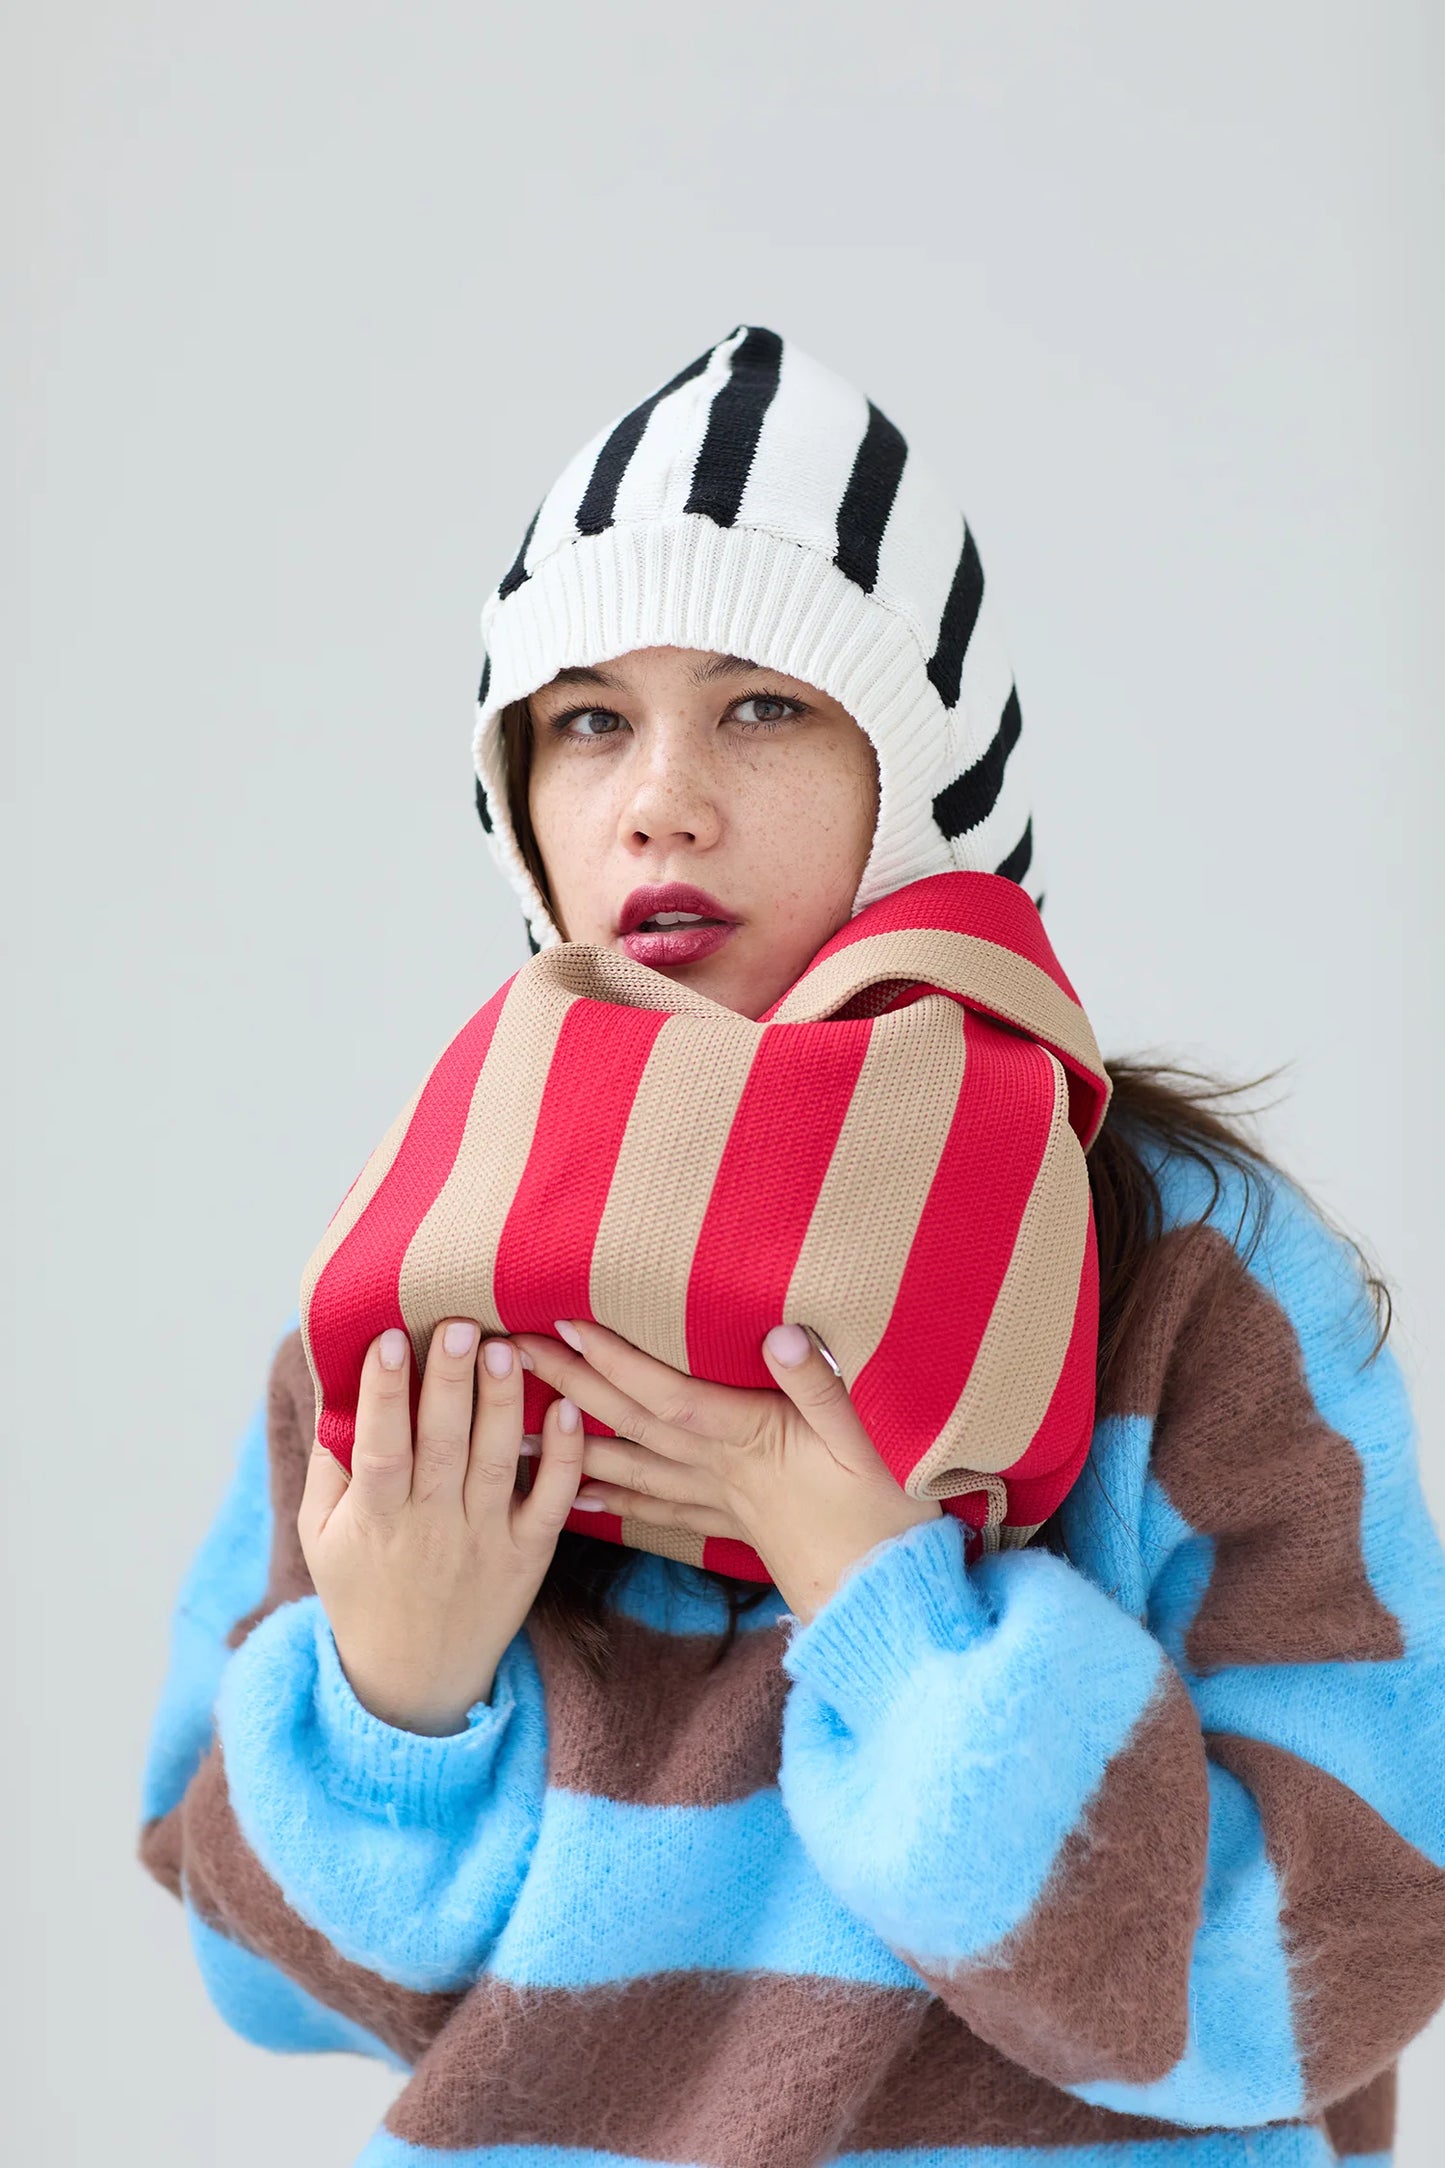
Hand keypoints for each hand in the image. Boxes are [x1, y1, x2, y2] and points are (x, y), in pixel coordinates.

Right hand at [297, 1318, 586, 1734]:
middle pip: (442, 1444)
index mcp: (376, 1519)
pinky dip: (565, 1457)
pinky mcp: (530, 1554)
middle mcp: (432, 1526)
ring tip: (506, 1347)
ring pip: (498, 1461)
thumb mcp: (321, 1535)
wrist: (415, 1680)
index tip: (390, 1337)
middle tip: (459, 1324)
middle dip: (450, 1381)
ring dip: (504, 1402)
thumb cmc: (361, 1590)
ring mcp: (486, 1540)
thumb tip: (334, 1387)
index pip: (379, 1446)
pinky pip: (552, 1501)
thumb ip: (330, 1465)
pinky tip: (569, 1408)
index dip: (384, 1392)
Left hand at [512, 1319, 942, 1623]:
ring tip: (512, 1432)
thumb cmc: (884, 1516)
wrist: (890, 1600)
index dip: (613, 1359)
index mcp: (747, 1439)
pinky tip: (579, 1497)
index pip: (664, 1393)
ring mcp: (719, 1500)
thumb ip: (820, 1387)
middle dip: (569, 1387)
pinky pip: (657, 1510)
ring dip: (570, 1447)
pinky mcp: (728, 1525)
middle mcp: (718, 1469)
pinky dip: (615, 1500)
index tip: (562, 1325)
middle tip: (511, 1356)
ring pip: (631, 1468)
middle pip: (630, 1424)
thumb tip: (781, 1335)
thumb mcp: (866, 1441)